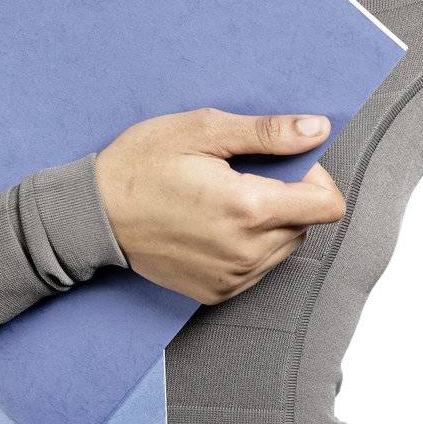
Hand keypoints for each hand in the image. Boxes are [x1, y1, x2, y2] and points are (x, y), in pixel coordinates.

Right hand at [94, 107, 345, 304]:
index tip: (283, 161)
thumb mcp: (202, 130)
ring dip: (270, 221)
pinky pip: (259, 267)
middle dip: (287, 195)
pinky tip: (213, 223)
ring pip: (286, 246)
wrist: (94, 214)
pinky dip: (249, 244)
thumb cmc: (142, 164)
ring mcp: (233, 278)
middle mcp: (248, 252)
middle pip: (307, 224)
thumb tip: (318, 130)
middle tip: (240, 175)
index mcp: (249, 208)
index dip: (315, 176)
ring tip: (223, 199)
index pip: (328, 205)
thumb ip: (267, 132)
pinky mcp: (218, 293)